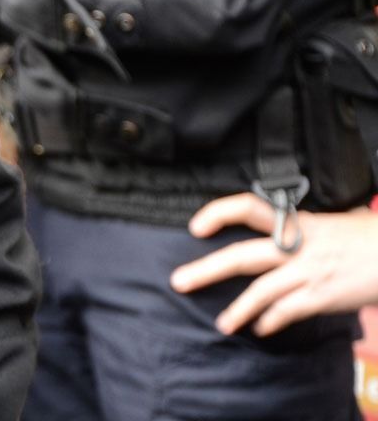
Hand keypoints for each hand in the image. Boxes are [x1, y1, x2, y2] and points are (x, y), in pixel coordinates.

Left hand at [170, 193, 377, 336]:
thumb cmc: (370, 237)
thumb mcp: (333, 221)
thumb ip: (303, 227)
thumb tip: (283, 229)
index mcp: (298, 223)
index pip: (250, 208)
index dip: (219, 213)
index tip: (194, 226)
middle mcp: (298, 246)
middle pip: (243, 256)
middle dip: (206, 270)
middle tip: (178, 282)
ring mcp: (309, 272)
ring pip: (261, 291)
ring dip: (238, 310)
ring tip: (222, 326)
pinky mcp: (323, 296)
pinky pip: (288, 311)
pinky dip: (271, 321)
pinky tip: (260, 329)